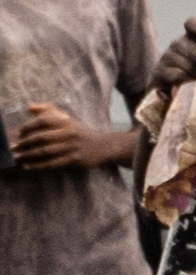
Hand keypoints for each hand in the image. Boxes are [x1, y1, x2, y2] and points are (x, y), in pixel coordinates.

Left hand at [10, 104, 128, 168]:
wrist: (103, 146)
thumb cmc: (79, 132)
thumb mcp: (67, 118)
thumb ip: (48, 110)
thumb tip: (30, 107)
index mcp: (66, 121)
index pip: (43, 121)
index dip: (28, 127)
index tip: (18, 134)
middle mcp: (70, 132)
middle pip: (42, 137)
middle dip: (24, 144)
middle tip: (13, 148)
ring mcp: (73, 147)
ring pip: (45, 152)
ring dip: (28, 155)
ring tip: (18, 158)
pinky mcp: (75, 160)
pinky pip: (52, 163)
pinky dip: (38, 166)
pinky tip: (28, 167)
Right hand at [152, 17, 195, 93]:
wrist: (175, 87)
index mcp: (192, 37)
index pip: (191, 23)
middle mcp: (178, 43)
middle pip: (191, 47)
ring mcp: (167, 57)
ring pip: (185, 64)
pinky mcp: (159, 72)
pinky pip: (175, 75)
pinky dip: (186, 81)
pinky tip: (190, 85)